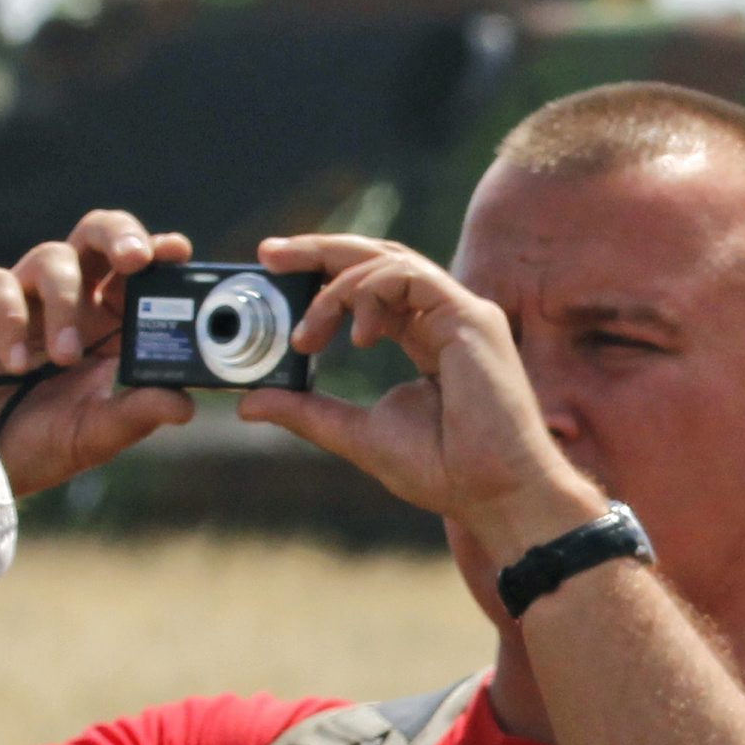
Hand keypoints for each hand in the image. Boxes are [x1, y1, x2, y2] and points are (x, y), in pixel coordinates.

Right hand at [0, 210, 195, 496]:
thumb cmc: (27, 443)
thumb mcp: (89, 437)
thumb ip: (134, 417)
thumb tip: (185, 404)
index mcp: (107, 327)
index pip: (139, 277)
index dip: (160, 256)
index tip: (179, 252)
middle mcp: (68, 303)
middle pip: (98, 239)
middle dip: (121, 236)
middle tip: (137, 259)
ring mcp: (21, 297)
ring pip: (54, 256)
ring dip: (66, 305)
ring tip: (64, 358)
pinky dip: (12, 319)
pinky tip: (14, 363)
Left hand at [236, 235, 605, 557]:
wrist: (495, 493)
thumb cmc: (445, 470)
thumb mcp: (357, 434)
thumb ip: (308, 412)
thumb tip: (250, 402)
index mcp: (425, 338)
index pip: (371, 287)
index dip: (323, 273)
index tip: (273, 272)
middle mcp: (445, 318)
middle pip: (378, 259)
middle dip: (319, 251)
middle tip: (268, 254)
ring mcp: (461, 314)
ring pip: (390, 263)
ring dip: (337, 288)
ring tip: (307, 335)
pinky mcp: (470, 318)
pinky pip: (409, 277)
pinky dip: (372, 295)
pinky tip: (356, 335)